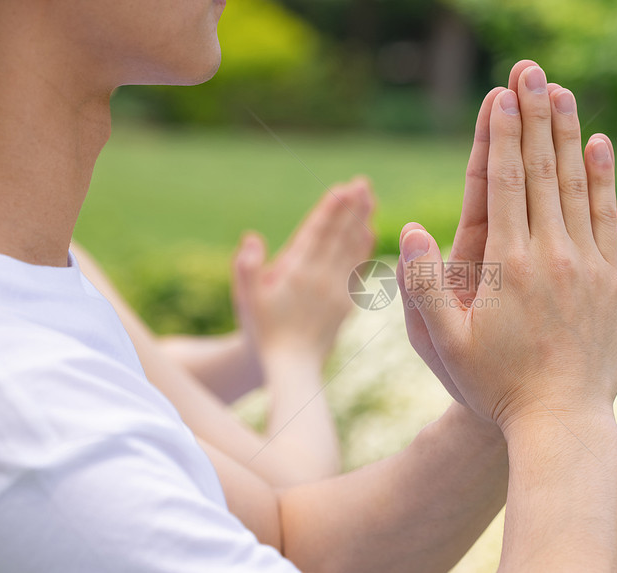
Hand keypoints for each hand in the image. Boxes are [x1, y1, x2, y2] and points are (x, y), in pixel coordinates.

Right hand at [233, 178, 375, 364]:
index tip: (343, 188)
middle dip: (352, 208)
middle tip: (363, 182)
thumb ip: (247, 269)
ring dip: (361, 221)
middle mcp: (322, 279)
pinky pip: (357, 268)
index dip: (331, 211)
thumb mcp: (246, 300)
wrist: (290, 367)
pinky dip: (363, 247)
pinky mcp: (346, 302)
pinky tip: (368, 232)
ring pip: (352, 249)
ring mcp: (337, 290)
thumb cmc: (262, 330)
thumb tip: (252, 238)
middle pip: (340, 236)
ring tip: (369, 198)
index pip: (318, 235)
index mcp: (297, 274)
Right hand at [398, 63, 616, 429]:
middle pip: (540, 170)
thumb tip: (411, 227)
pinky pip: (606, 216)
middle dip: (534, 116)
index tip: (502, 93)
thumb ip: (423, 283)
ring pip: (575, 185)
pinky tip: (601, 144)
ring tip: (562, 92)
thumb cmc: (494, 384)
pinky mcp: (610, 278)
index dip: (500, 133)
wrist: (561, 421)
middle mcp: (548, 253)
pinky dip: (604, 177)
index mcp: (505, 263)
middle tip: (531, 70)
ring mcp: (585, 263)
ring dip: (567, 134)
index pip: (502, 181)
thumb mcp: (442, 342)